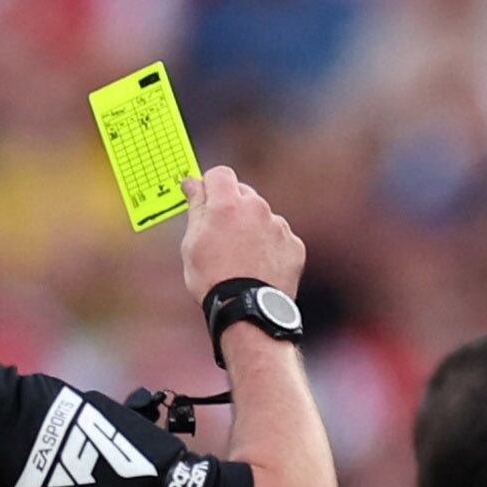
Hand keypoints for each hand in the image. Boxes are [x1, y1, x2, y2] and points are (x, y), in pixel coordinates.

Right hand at [176, 167, 305, 300]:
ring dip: (253, 228)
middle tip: (223, 236)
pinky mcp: (294, 245)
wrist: (248, 312)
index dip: (211, 186)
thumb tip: (192, 182)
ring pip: (263, 217)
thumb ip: (196, 207)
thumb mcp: (192, 242)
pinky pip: (280, 238)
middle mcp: (257, 208)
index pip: (220, 174)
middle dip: (233, 207)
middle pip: (243, 193)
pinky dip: (271, 247)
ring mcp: (279, 226)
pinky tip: (261, 267)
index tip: (206, 201)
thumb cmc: (213, 279)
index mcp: (228, 204)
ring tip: (243, 258)